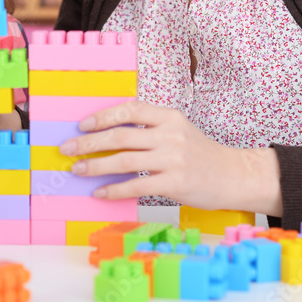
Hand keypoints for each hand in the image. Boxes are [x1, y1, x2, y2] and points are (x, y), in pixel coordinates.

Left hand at [59, 100, 282, 215]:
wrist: (233, 175)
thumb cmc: (200, 154)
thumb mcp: (178, 130)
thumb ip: (149, 127)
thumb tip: (109, 131)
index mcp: (168, 116)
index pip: (129, 109)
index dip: (102, 117)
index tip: (82, 124)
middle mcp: (170, 134)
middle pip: (120, 136)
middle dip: (89, 142)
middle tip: (68, 149)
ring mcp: (173, 158)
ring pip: (124, 161)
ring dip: (95, 166)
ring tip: (77, 170)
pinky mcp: (175, 182)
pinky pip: (136, 185)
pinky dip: (114, 189)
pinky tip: (100, 192)